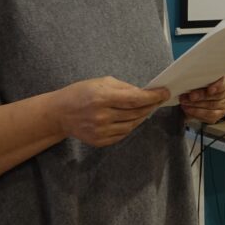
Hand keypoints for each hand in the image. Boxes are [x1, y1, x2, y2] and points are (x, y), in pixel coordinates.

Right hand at [51, 76, 169, 146]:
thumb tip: (143, 92)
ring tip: (147, 108)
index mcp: (102, 98)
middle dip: (150, 105)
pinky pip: (122, 134)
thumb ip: (124, 88)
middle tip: (158, 99)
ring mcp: (101, 131)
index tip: (164, 92)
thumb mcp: (101, 82)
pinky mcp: (100, 141)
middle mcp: (102, 116)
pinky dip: (131, 126)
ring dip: (142, 116)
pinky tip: (133, 118)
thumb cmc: (81, 93)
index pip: (135, 99)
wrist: (60, 113)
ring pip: (132, 125)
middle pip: (135, 113)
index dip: (152, 96)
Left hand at [180, 72, 224, 123]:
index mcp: (224, 77)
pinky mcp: (219, 113)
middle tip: (190, 96)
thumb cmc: (196, 83)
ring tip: (185, 103)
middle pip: (218, 95)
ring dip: (197, 105)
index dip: (218, 86)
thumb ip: (197, 77)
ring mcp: (224, 103)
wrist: (192, 96)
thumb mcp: (197, 77)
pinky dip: (197, 113)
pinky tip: (189, 109)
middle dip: (202, 96)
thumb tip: (189, 79)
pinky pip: (210, 116)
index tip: (209, 90)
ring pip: (213, 106)